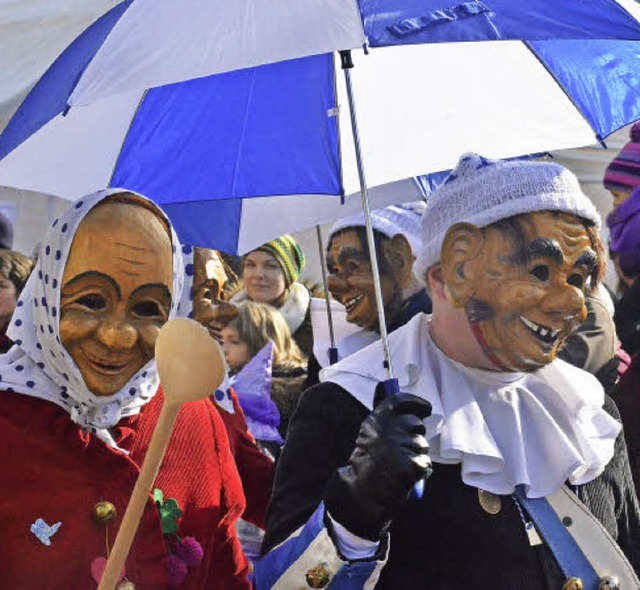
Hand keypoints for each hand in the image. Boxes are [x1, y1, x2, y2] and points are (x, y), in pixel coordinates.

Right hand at [324, 393, 431, 540]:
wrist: (361, 492)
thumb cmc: (365, 465)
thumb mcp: (369, 435)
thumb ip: (386, 421)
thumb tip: (405, 406)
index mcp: (377, 420)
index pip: (401, 401)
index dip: (416, 402)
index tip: (425, 408)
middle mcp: (391, 429)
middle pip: (416, 424)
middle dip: (415, 435)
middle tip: (404, 448)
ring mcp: (403, 446)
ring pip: (422, 445)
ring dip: (416, 455)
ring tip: (400, 465)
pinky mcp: (414, 464)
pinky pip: (425, 463)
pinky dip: (419, 471)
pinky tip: (405, 476)